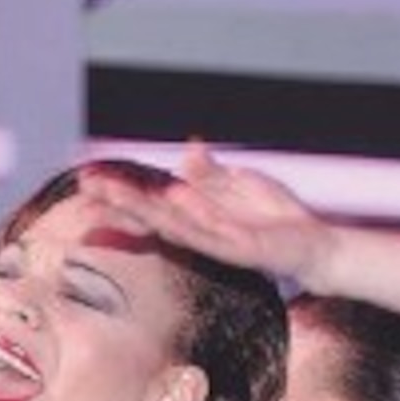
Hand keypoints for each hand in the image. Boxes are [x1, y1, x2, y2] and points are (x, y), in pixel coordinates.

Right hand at [79, 142, 338, 287]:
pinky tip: (173, 197)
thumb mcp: (243, 185)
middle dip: (118, 199)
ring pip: (172, 224)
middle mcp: (200, 232)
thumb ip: (214, 173)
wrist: (315, 249)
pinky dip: (192, 214)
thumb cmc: (280, 220)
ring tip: (113, 190)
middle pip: (150, 215)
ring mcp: (218, 244)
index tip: (87, 178)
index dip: (120, 192)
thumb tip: (190, 150)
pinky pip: (211, 231)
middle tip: (84, 185)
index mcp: (198, 217)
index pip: (150, 204)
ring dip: (142, 207)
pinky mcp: (241, 251)